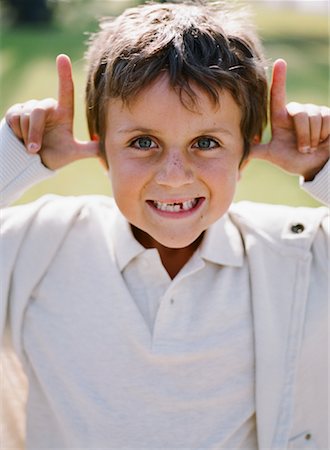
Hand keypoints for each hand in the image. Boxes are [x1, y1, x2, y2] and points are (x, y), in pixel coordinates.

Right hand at [5, 54, 98, 169]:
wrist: (34, 163)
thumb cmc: (56, 156)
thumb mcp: (73, 153)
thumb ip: (90, 150)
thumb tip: (107, 148)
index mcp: (63, 113)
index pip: (65, 91)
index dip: (64, 74)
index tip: (62, 57)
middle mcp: (48, 107)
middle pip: (38, 110)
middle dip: (34, 132)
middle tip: (34, 149)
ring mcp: (31, 108)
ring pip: (25, 115)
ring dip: (27, 134)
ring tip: (31, 146)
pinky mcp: (15, 111)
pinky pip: (14, 117)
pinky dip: (17, 131)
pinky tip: (21, 138)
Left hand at [250, 59, 329, 180]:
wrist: (315, 167)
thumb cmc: (294, 160)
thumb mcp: (272, 155)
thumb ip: (255, 151)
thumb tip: (236, 151)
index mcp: (280, 118)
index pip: (277, 95)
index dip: (279, 79)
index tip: (280, 63)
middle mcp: (296, 111)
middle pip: (299, 113)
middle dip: (303, 136)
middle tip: (303, 149)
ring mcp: (313, 111)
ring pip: (313, 117)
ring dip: (313, 137)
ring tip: (312, 146)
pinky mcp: (329, 114)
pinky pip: (326, 119)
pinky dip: (325, 134)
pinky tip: (324, 140)